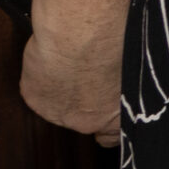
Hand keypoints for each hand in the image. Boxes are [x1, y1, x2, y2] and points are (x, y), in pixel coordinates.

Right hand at [20, 28, 121, 146]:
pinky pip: (38, 88)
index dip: (107, 121)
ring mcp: (57, 114)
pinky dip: (42, 74)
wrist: (81, 33)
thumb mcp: (134, 66)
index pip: (111, 136)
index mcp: (115, 117)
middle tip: (87, 69)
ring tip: (70, 59)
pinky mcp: (34, 99)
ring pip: (58, 102)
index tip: (104, 108)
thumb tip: (123, 80)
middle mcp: (86, 122)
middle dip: (83, 96)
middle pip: (82, 115)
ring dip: (62, 85)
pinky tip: (53, 57)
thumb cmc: (114, 42)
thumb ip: (126, 83)